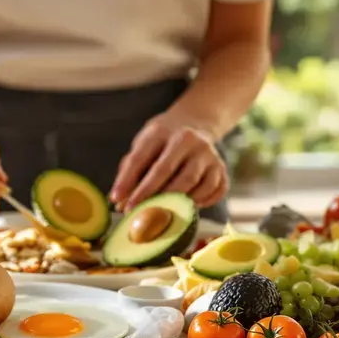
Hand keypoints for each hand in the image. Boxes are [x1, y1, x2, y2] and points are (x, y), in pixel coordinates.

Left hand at [111, 111, 228, 211]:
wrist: (196, 124)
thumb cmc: (162, 143)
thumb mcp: (144, 146)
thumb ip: (130, 171)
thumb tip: (119, 202)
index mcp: (162, 132)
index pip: (141, 157)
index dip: (128, 181)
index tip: (117, 200)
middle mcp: (188, 139)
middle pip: (168, 170)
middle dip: (149, 195)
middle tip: (136, 213)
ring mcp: (208, 154)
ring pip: (192, 183)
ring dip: (175, 202)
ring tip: (161, 212)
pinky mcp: (221, 168)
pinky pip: (213, 191)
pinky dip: (200, 203)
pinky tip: (187, 207)